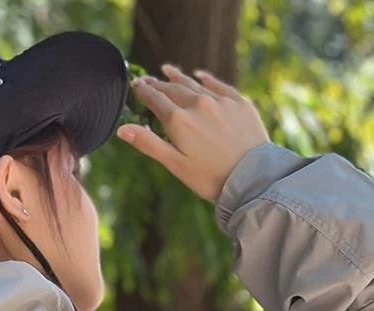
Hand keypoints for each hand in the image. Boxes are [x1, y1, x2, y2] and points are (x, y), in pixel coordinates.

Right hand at [117, 63, 269, 202]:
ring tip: (168, 70)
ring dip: (179, 78)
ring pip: (194, 84)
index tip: (136, 85)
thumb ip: (148, 144)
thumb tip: (122, 129)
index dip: (144, 92)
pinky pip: (218, 85)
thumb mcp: (175, 165)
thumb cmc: (209, 177)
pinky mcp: (239, 102)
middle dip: (159, 84)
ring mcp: (220, 101)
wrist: (251, 176)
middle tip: (148, 79)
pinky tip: (200, 76)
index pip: (156, 100)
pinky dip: (206, 79)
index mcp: (178, 121)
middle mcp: (197, 104)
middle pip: (173, 89)